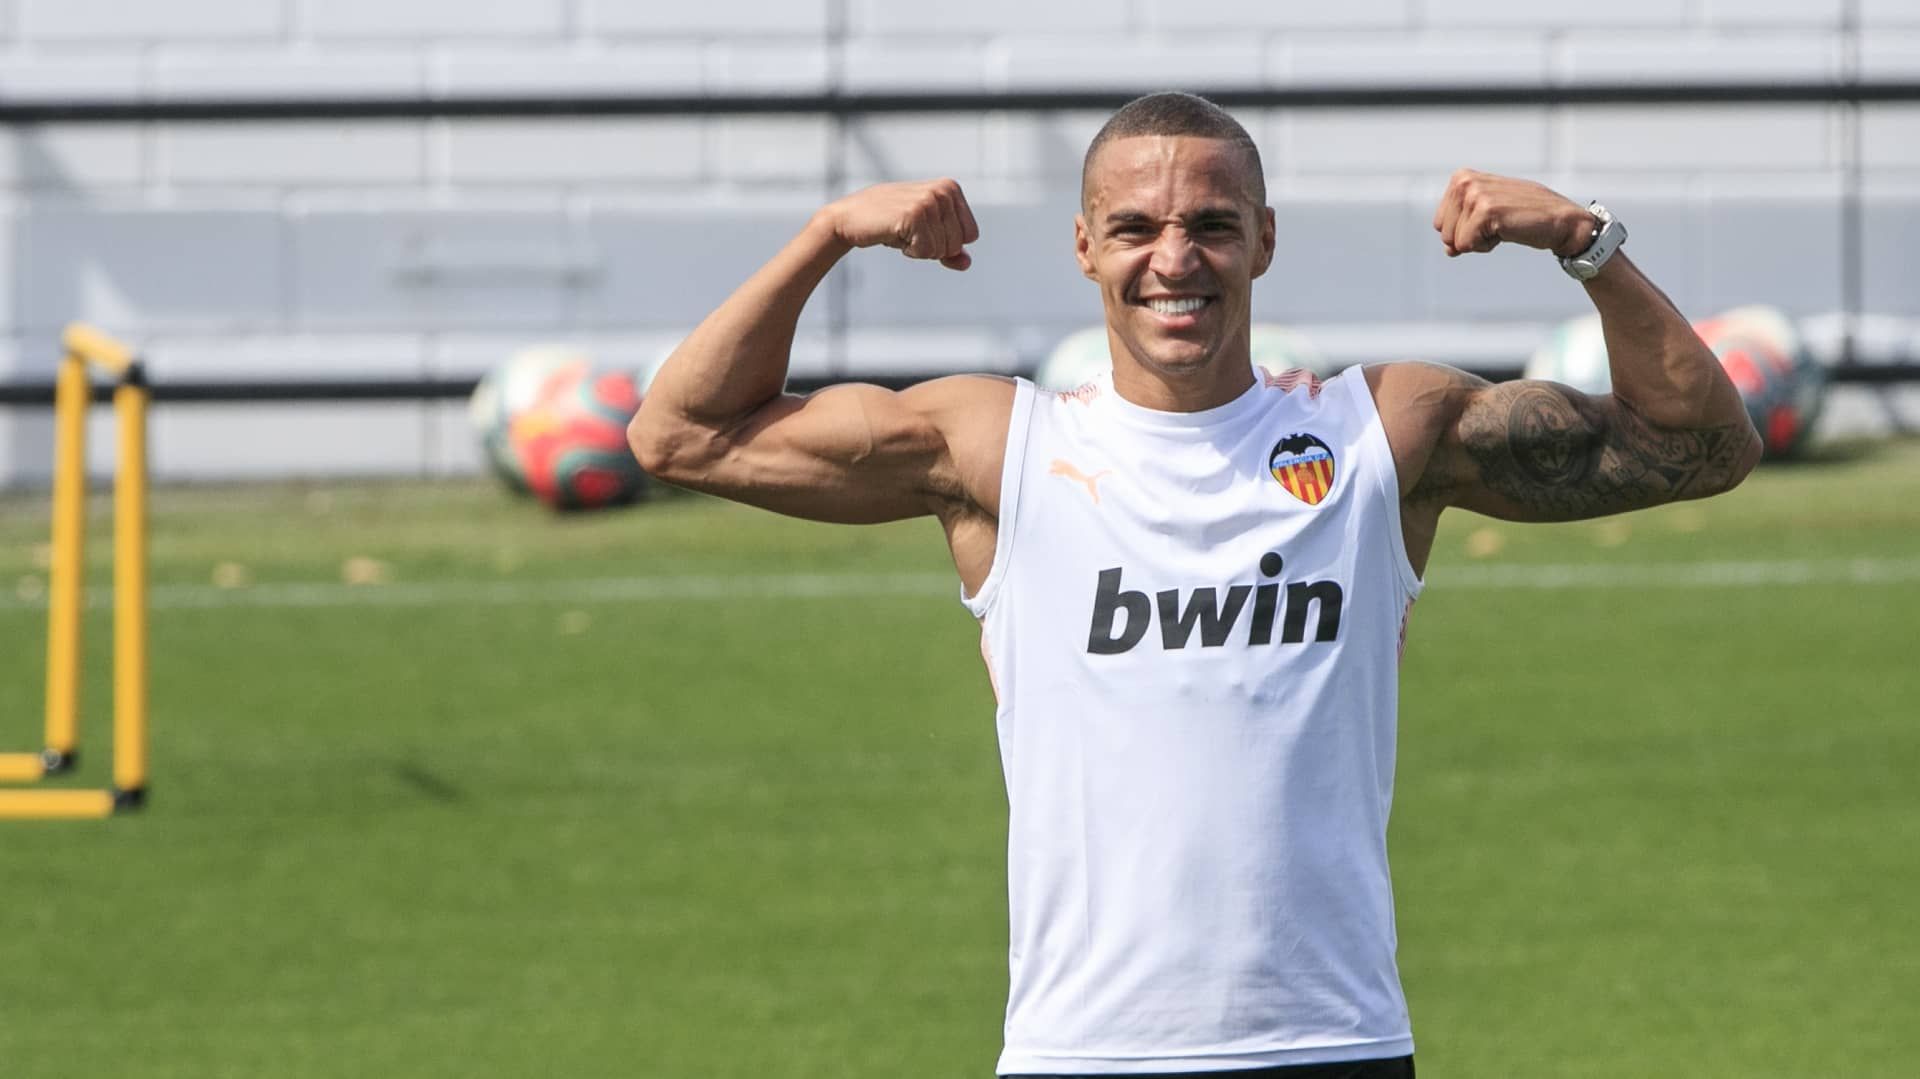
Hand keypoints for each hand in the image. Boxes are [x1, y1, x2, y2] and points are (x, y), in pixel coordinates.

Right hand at [823, 179, 979, 270]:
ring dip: (920, 249)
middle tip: (909, 230)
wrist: (850, 218)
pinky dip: (911, 251)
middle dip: (933, 247)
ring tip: (901, 230)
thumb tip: (966, 263)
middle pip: (958, 244)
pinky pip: (927, 251)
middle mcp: (944, 190)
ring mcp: (930, 200)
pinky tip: (895, 234)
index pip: (970, 235)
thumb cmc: (890, 223)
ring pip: (943, 250)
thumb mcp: (925, 232)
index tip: (923, 229)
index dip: (946, 242)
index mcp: (951, 188)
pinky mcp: (915, 214)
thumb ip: (950, 247)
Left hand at [1431, 169, 1597, 258]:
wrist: (1560, 221)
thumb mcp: (1486, 214)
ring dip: (1480, 242)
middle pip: (1444, 233)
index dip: (1464, 230)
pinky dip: (1487, 246)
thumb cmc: (1525, 216)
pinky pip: (1467, 246)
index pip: (1440, 223)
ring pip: (1454, 241)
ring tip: (1504, 225)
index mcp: (1461, 177)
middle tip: (1499, 223)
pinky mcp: (1485, 210)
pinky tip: (1507, 231)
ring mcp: (1475, 194)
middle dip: (1469, 237)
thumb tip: (1448, 249)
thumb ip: (1462, 225)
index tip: (1490, 219)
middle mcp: (1465, 181)